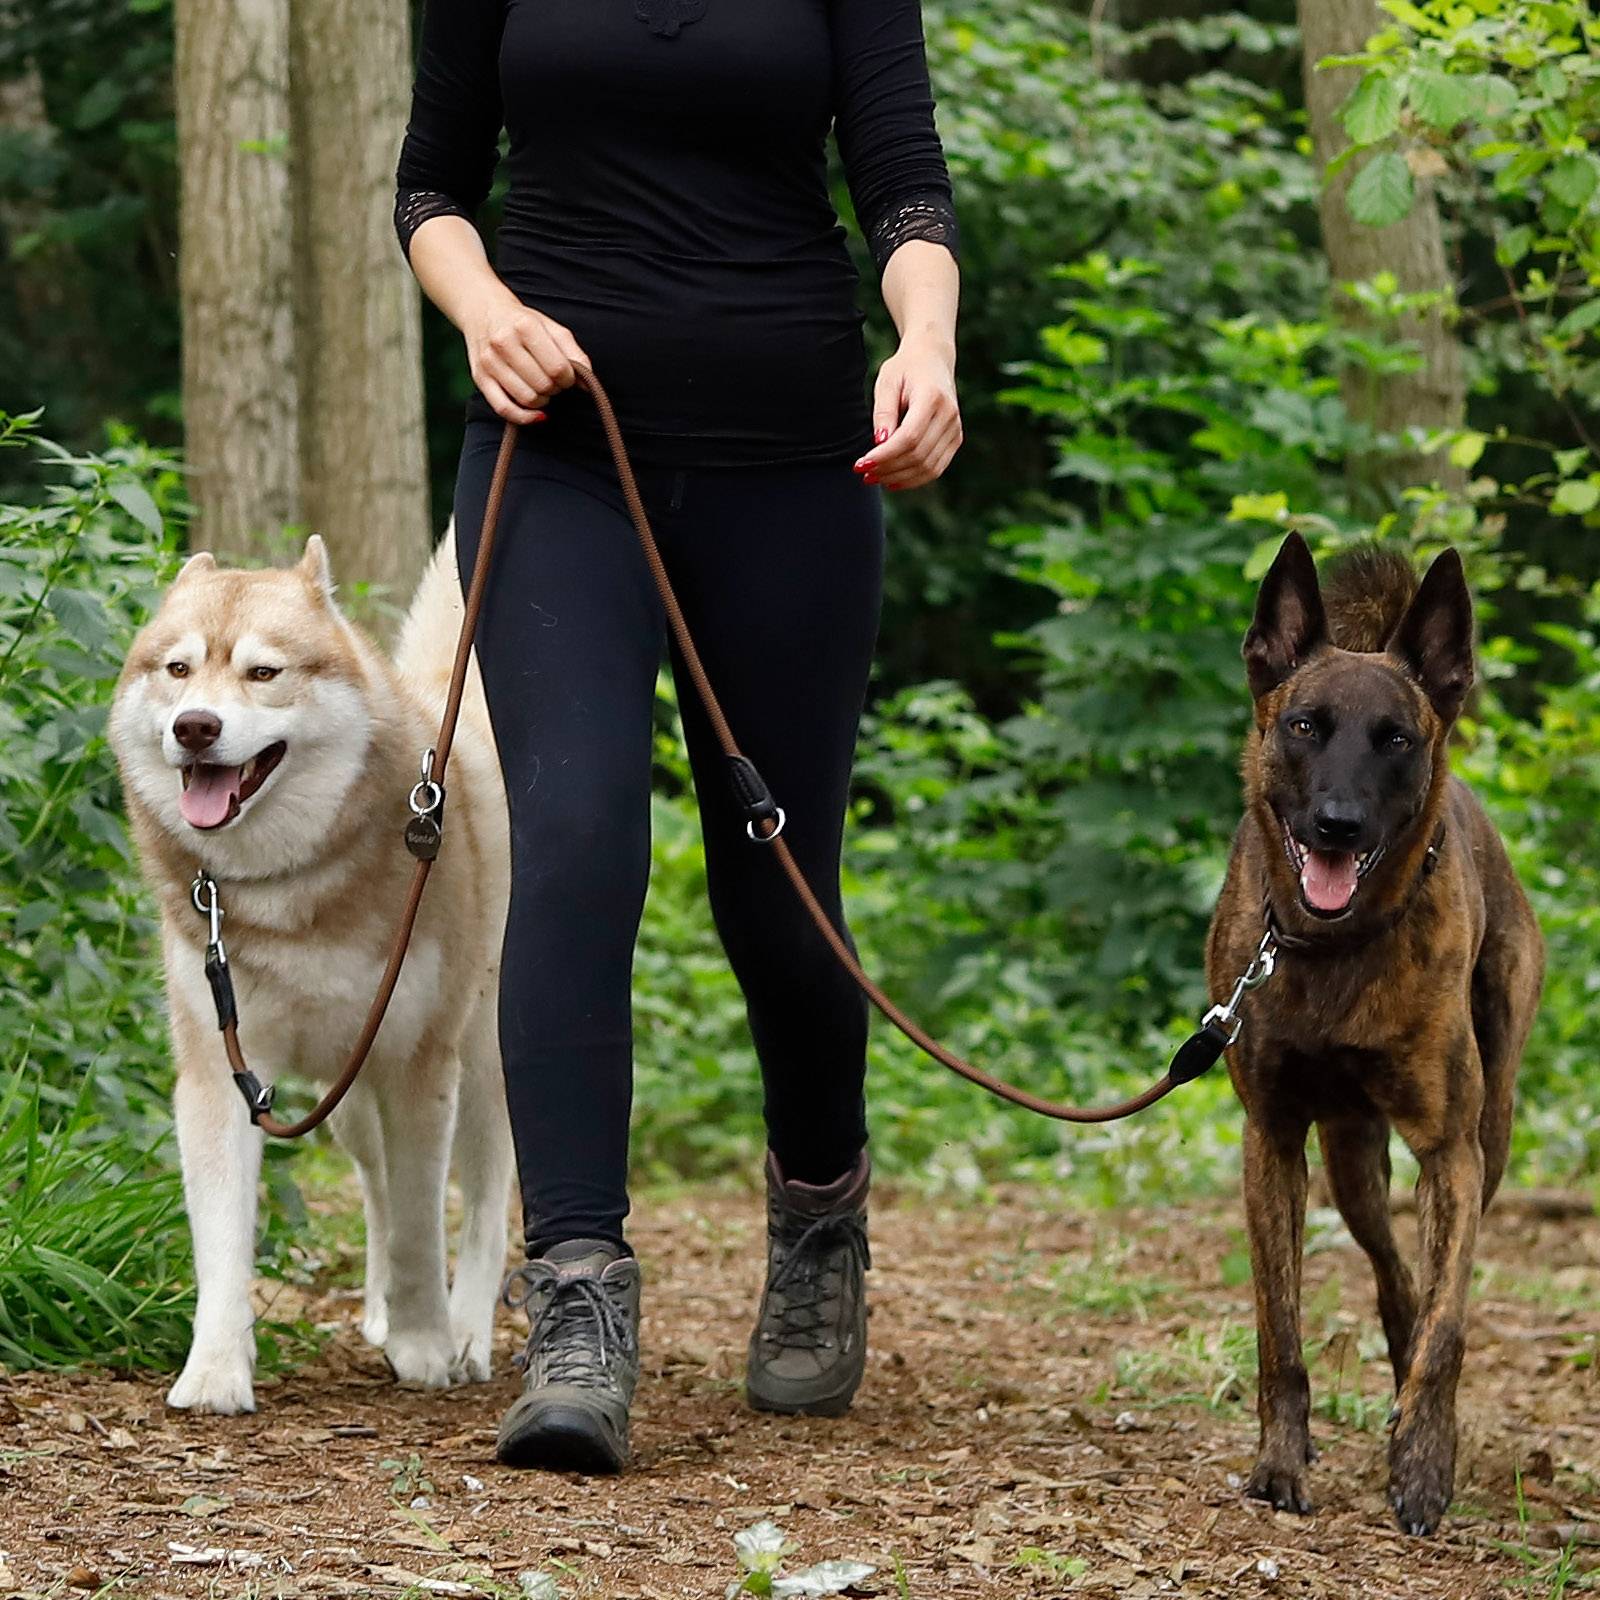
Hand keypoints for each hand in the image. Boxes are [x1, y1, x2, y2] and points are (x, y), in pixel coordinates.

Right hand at [464, 294, 589, 424]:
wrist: (483, 311)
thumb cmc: (522, 322)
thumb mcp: (551, 327)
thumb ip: (573, 352)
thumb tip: (587, 383)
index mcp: (525, 326)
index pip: (558, 368)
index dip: (570, 378)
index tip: (568, 376)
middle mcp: (504, 343)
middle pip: (543, 384)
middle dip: (556, 388)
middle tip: (554, 381)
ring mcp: (489, 362)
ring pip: (527, 398)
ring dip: (543, 401)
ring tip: (543, 389)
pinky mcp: (480, 378)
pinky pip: (504, 409)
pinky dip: (525, 418)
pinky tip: (538, 414)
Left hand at [854, 337, 960, 490]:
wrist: (933, 360)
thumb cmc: (905, 369)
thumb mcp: (887, 382)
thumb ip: (883, 412)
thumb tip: (879, 443)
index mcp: (932, 397)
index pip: (909, 437)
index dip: (884, 456)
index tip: (861, 464)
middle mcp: (949, 415)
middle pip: (918, 455)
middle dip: (887, 469)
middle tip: (863, 472)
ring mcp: (955, 429)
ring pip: (927, 467)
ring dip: (898, 478)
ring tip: (874, 477)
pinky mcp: (955, 439)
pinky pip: (935, 468)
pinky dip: (913, 479)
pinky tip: (892, 480)